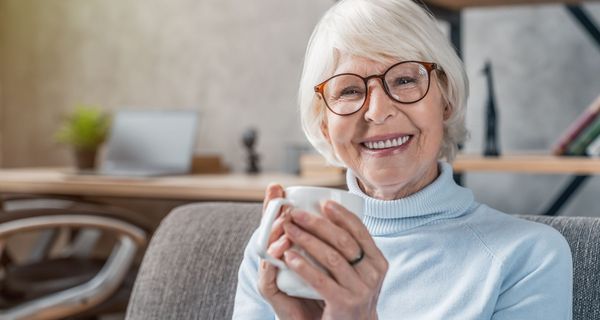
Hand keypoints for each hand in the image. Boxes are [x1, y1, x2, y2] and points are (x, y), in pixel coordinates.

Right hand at [257, 184, 323, 318]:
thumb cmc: (326, 290)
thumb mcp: (329, 261)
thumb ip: (330, 239)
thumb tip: (339, 210)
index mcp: (286, 248)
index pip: (276, 222)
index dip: (273, 204)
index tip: (276, 185)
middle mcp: (274, 259)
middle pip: (267, 230)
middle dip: (272, 211)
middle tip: (279, 196)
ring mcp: (270, 275)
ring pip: (266, 249)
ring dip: (274, 232)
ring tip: (285, 221)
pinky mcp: (271, 292)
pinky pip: (269, 274)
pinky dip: (277, 260)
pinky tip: (285, 249)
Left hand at [282, 200, 387, 319]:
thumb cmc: (349, 294)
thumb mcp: (359, 270)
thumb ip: (351, 249)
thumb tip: (331, 212)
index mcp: (377, 261)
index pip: (360, 230)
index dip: (341, 214)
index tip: (323, 203)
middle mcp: (373, 274)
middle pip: (343, 241)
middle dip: (317, 224)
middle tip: (295, 214)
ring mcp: (360, 290)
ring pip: (331, 257)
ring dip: (307, 240)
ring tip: (289, 230)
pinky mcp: (344, 304)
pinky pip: (321, 280)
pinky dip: (304, 266)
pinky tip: (289, 257)